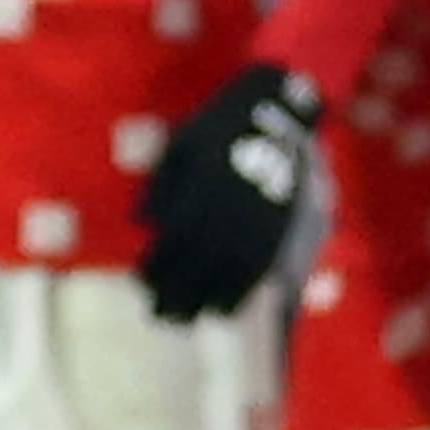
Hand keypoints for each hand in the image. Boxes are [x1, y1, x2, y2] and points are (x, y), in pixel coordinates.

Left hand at [135, 65, 318, 320]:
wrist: (281, 113)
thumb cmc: (223, 126)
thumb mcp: (185, 144)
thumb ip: (162, 184)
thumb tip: (143, 221)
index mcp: (205, 190)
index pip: (177, 242)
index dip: (160, 268)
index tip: (145, 286)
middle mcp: (233, 211)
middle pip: (203, 264)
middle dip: (181, 292)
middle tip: (163, 316)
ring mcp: (263, 220)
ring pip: (235, 271)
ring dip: (211, 297)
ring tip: (192, 317)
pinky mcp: (287, 224)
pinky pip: (266, 264)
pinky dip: (245, 288)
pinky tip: (228, 304)